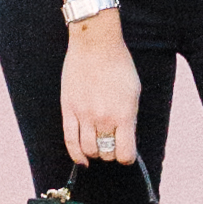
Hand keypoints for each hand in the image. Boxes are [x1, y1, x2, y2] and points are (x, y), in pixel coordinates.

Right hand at [62, 14, 141, 173]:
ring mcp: (84, 114)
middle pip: (106, 153)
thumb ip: (130, 117)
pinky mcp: (69, 109)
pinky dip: (76, 155)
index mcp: (124, 114)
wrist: (95, 43)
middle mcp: (103, 118)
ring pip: (88, 150)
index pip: (125, 153)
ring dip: (95, 153)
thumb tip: (126, 137)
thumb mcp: (134, 91)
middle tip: (112, 145)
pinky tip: (81, 160)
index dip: (127, 157)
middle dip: (111, 153)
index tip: (126, 153)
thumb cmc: (118, 64)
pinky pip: (70, 140)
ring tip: (99, 145)